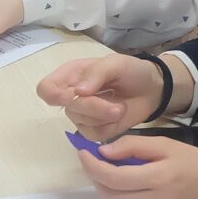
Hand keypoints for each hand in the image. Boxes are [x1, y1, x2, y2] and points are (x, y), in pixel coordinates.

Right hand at [38, 54, 168, 139]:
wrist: (152, 89)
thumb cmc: (131, 71)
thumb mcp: (116, 63)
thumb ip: (96, 73)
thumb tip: (78, 92)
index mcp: (70, 75)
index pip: (45, 89)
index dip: (54, 95)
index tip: (74, 95)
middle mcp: (71, 96)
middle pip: (67, 108)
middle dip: (92, 108)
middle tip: (116, 106)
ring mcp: (82, 115)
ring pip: (81, 122)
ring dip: (104, 117)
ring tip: (121, 107)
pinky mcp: (94, 131)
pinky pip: (93, 135)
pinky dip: (108, 127)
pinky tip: (117, 117)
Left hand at [76, 135, 197, 198]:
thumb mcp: (169, 146)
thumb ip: (134, 145)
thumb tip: (103, 152)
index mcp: (159, 178)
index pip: (112, 177)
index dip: (92, 166)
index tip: (84, 154)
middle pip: (110, 194)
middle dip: (98, 177)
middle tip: (99, 165)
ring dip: (108, 194)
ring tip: (116, 180)